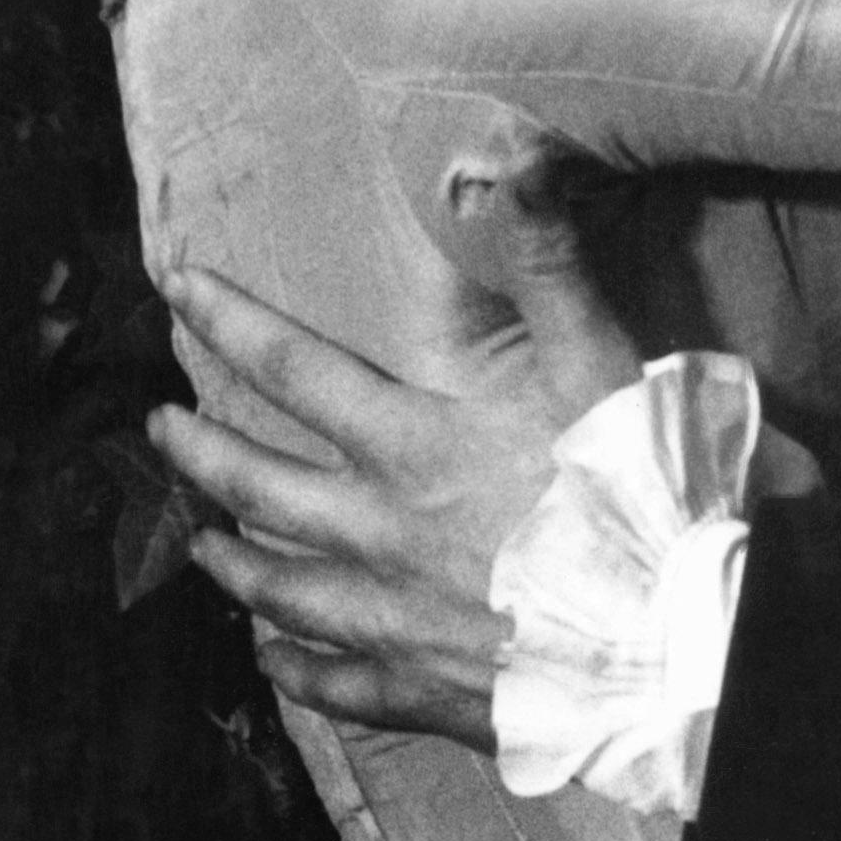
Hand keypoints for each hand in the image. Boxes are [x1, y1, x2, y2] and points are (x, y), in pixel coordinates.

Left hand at [149, 174, 644, 746]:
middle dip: (200, 451)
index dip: (229, 319)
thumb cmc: (640, 486)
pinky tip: (276, 663)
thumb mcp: (597, 350)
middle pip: (261, 487)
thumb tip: (501, 149)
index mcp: (414, 443)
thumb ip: (544, 252)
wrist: (682, 630)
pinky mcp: (430, 691)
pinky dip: (298, 671)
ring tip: (201, 543)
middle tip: (158, 429)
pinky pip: (339, 685)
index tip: (176, 286)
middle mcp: (383, 531)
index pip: (293, 367)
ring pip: (284, 589)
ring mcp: (398, 619)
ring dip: (234, 561)